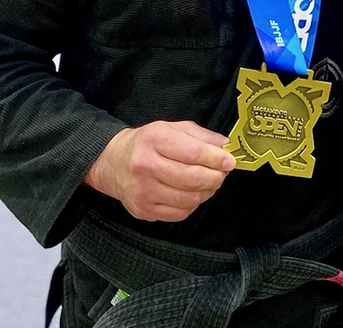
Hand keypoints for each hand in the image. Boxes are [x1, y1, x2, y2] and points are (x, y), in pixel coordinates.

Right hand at [84, 120, 235, 221]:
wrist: (112, 162)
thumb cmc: (147, 143)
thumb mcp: (172, 128)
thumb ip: (201, 136)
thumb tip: (225, 146)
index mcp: (156, 140)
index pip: (193, 153)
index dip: (216, 159)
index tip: (230, 161)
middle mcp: (146, 166)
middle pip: (193, 178)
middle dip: (215, 177)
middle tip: (222, 173)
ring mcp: (143, 191)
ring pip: (189, 199)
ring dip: (206, 192)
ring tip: (208, 183)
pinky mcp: (143, 210)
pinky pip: (179, 213)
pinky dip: (192, 205)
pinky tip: (192, 194)